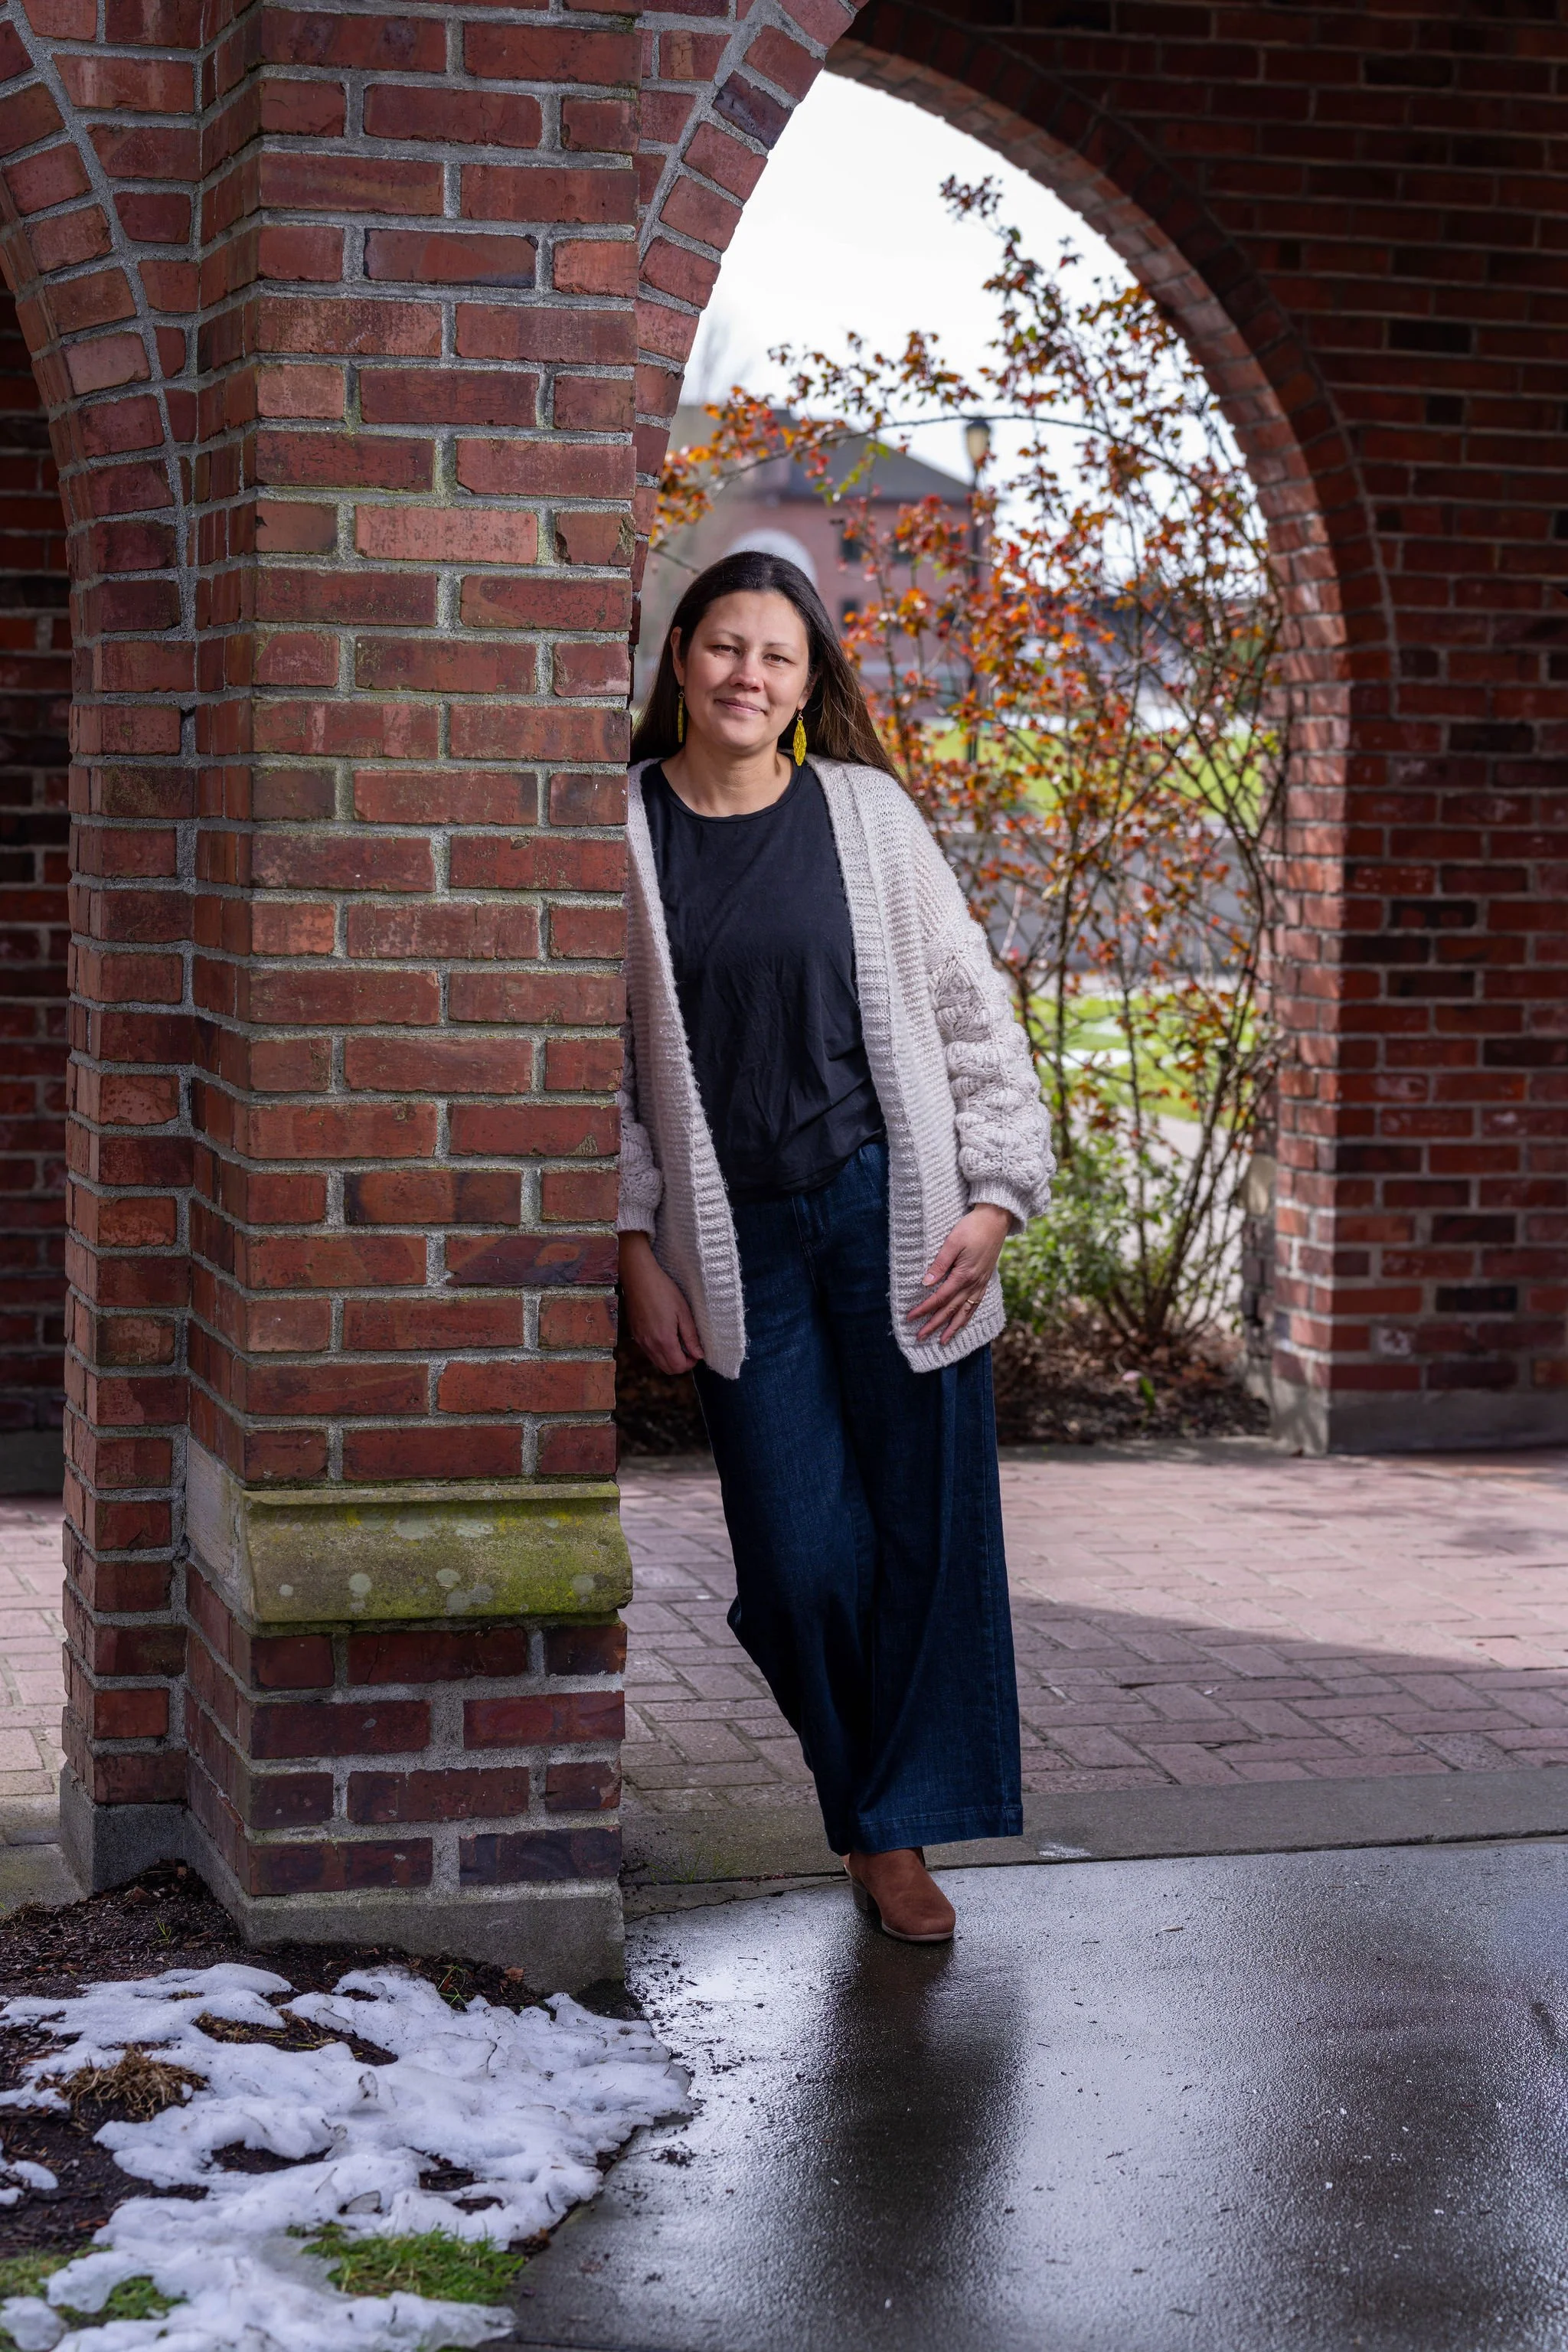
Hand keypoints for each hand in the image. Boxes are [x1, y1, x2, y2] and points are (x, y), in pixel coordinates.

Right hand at [619, 1232, 703, 1374]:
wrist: (638, 1277)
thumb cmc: (663, 1290)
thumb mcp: (683, 1312)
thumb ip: (691, 1336)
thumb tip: (699, 1354)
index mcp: (663, 1340)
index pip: (678, 1367)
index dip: (691, 1363)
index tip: (696, 1351)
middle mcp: (649, 1344)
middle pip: (667, 1369)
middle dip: (681, 1364)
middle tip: (689, 1349)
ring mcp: (640, 1340)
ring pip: (657, 1362)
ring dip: (670, 1358)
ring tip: (679, 1341)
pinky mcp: (635, 1334)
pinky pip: (648, 1352)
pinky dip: (659, 1351)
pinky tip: (666, 1335)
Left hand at [907, 1205, 1010, 1345]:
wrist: (996, 1219)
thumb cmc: (972, 1227)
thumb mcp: (952, 1242)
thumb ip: (940, 1264)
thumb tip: (926, 1283)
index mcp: (964, 1275)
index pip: (939, 1298)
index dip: (924, 1309)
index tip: (910, 1318)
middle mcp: (973, 1283)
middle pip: (951, 1310)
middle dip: (934, 1325)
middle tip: (920, 1337)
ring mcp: (981, 1283)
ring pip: (965, 1312)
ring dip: (953, 1328)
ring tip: (943, 1341)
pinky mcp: (985, 1280)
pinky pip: (976, 1304)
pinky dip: (967, 1317)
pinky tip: (962, 1322)